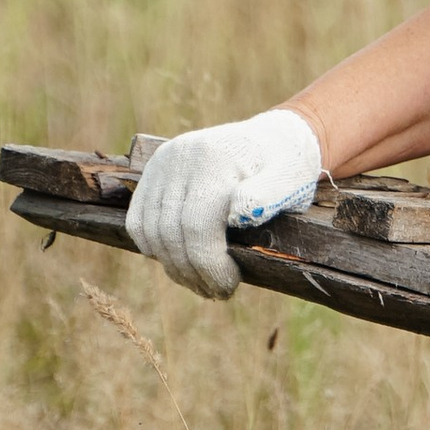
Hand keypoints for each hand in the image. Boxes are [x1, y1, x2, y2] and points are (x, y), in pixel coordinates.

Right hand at [130, 107, 323, 298]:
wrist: (273, 136)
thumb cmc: (286, 166)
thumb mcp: (290, 179)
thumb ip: (269, 194)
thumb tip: (239, 213)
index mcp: (217, 161)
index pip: (197, 227)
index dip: (209, 266)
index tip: (228, 287)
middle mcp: (182, 157)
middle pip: (170, 232)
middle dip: (191, 272)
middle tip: (216, 293)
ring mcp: (163, 162)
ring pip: (150, 230)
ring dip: (172, 266)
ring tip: (199, 283)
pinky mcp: (153, 169)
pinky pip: (138, 219)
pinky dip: (154, 246)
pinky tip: (180, 261)